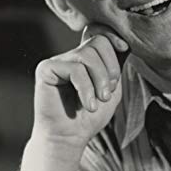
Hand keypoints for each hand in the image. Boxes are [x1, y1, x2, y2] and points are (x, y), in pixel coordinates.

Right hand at [33, 24, 128, 147]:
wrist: (69, 137)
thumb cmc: (89, 117)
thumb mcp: (111, 91)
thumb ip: (115, 69)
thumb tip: (122, 46)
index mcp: (86, 59)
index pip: (99, 33)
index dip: (113, 36)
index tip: (124, 48)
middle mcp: (71, 56)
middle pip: (98, 42)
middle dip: (110, 68)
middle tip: (108, 92)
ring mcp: (58, 61)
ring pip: (88, 55)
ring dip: (100, 80)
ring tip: (99, 100)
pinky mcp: (46, 69)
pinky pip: (75, 69)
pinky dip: (86, 88)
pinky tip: (88, 104)